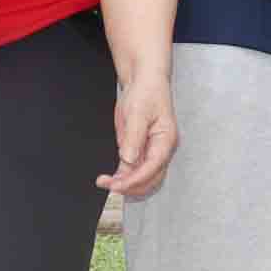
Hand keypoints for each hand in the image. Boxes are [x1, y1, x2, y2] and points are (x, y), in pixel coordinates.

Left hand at [101, 76, 178, 197]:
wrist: (143, 84)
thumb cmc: (146, 93)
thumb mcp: (138, 112)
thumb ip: (134, 137)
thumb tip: (129, 160)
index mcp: (166, 140)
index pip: (153, 166)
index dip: (136, 178)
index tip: (118, 185)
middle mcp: (160, 150)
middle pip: (150, 178)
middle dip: (131, 186)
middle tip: (109, 186)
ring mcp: (150, 152)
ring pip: (141, 178)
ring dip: (125, 185)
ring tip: (104, 183)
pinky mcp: (138, 152)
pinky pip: (131, 171)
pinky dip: (121, 178)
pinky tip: (108, 180)